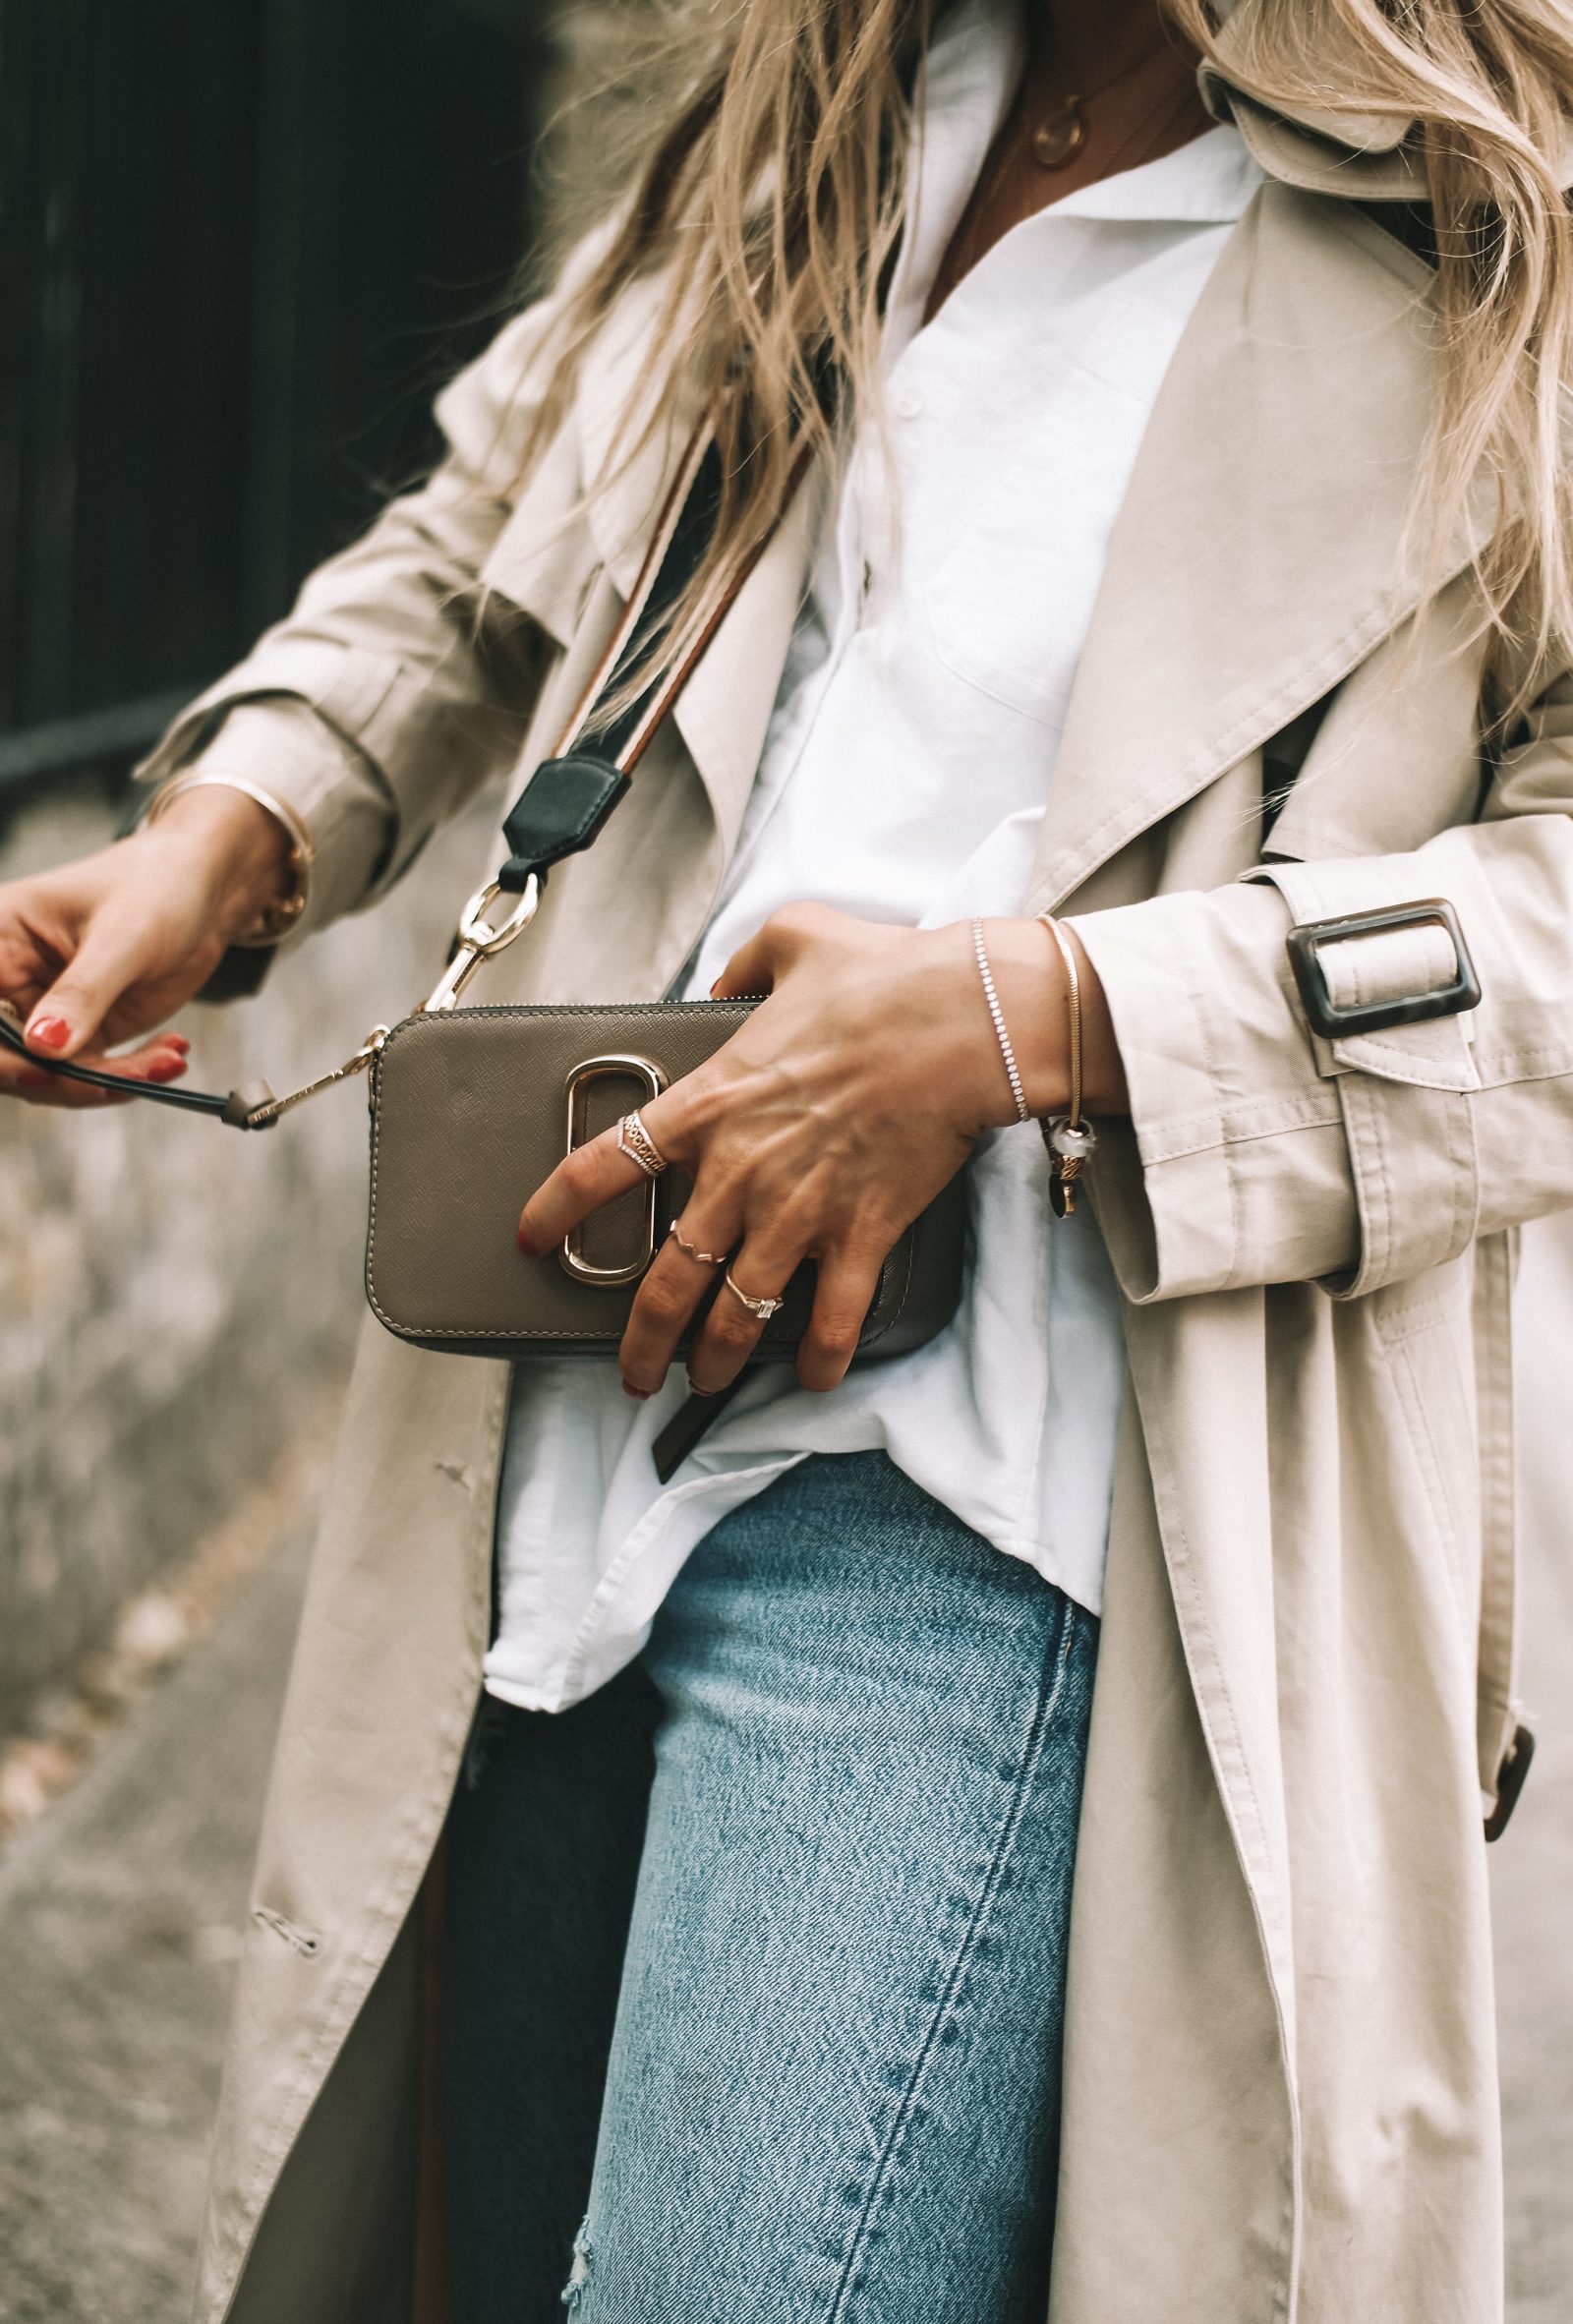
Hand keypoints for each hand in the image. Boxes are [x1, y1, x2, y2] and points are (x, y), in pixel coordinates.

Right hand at [0, 787, 292, 1107]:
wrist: (203, 890)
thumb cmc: (157, 883)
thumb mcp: (123, 935)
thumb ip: (82, 992)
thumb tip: (42, 1047)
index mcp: (0, 938)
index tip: (37, 1070)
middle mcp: (11, 978)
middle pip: (3, 1053)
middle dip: (55, 1078)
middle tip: (108, 1083)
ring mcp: (46, 1010)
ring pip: (46, 1074)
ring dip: (103, 1083)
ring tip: (163, 1062)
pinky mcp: (82, 1032)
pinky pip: (89, 1074)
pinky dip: (129, 1077)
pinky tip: (168, 1056)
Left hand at [516, 902, 1124, 1399]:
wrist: (966, 1020)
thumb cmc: (885, 979)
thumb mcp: (793, 940)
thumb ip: (743, 964)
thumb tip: (724, 983)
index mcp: (710, 1102)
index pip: (606, 1166)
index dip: (557, 1210)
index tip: (533, 1239)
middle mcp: (741, 1171)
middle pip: (666, 1282)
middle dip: (641, 1342)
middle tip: (633, 1371)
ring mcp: (799, 1212)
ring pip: (736, 1317)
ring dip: (714, 1363)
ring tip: (702, 1385)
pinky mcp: (861, 1234)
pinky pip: (829, 1320)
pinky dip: (817, 1360)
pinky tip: (810, 1379)